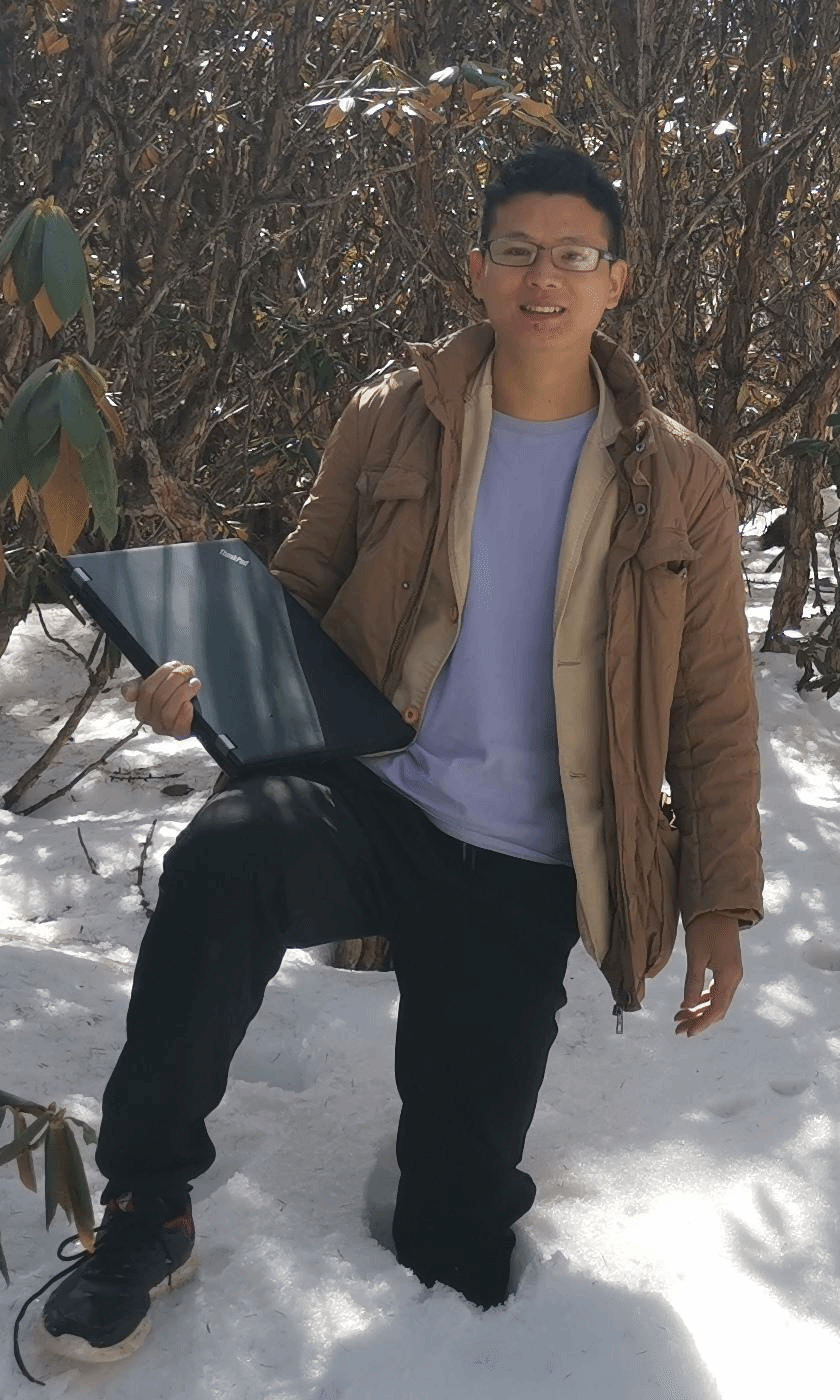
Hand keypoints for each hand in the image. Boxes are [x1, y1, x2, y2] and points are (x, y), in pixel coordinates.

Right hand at [121, 660, 201, 738]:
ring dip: (183, 693)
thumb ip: (137, 685)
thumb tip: (129, 694)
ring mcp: (164, 729)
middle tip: (188, 671)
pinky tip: (190, 704)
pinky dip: (184, 714)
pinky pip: (179, 727)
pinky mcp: (179, 734)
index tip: (174, 665)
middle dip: (176, 680)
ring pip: (167, 712)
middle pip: (159, 698)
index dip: (162, 674)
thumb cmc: (170, 691)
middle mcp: (150, 721)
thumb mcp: (152, 684)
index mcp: (141, 708)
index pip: (146, 689)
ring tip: (194, 683)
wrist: (190, 702)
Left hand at [674, 912, 741, 1037]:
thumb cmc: (706, 929)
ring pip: (716, 1000)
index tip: (686, 1033)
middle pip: (717, 1008)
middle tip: (678, 1028)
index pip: (717, 1009)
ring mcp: (731, 973)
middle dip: (698, 1020)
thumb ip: (693, 982)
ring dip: (698, 1010)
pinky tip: (688, 1002)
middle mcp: (733, 978)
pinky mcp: (726, 967)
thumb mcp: (696, 955)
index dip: (702, 1023)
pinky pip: (715, 990)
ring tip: (679, 1017)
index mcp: (729, 977)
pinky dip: (702, 998)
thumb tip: (687, 1006)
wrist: (718, 908)